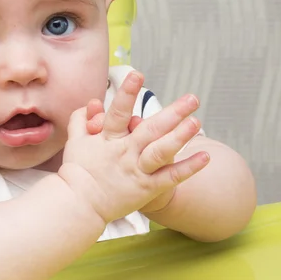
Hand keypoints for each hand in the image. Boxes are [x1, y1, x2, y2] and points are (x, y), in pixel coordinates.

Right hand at [60, 71, 209, 223]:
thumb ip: (81, 119)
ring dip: (180, 137)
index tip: (137, 74)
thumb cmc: (78, 170)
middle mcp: (124, 152)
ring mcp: (136, 171)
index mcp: (108, 139)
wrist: (79, 204)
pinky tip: (205, 156)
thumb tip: (92, 102)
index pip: (118, 112)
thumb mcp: (76, 141)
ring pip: (160, 152)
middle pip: (150, 129)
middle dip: (172, 112)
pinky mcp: (146, 188)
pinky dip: (188, 168)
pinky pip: (170, 177)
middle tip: (192, 98)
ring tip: (197, 122)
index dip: (127, 93)